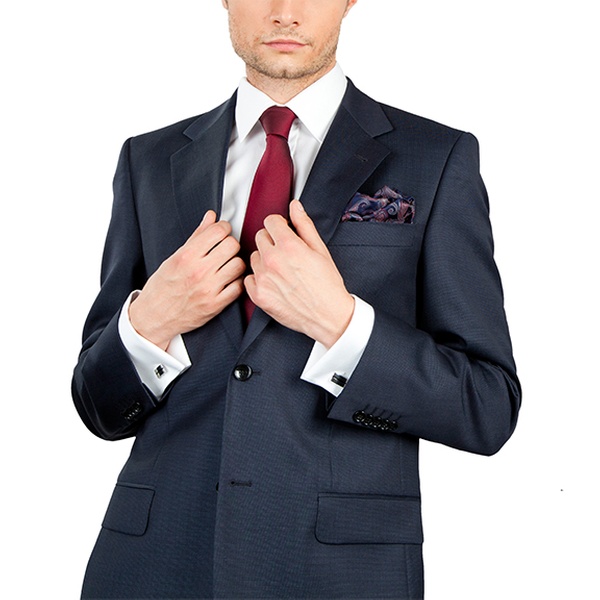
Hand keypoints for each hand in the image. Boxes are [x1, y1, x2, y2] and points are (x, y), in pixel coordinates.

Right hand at [129, 211, 245, 349]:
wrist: (155, 316)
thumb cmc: (163, 286)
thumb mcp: (175, 257)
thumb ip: (197, 236)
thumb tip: (211, 217)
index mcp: (187, 256)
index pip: (218, 232)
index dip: (224, 228)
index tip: (222, 232)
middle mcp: (199, 271)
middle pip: (232, 246)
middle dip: (230, 244)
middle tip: (225, 249)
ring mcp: (209, 289)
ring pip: (238, 265)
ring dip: (235, 263)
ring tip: (227, 265)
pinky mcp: (216, 305)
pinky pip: (238, 287)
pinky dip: (236, 281)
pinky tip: (228, 280)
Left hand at [245, 200, 354, 347]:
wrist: (328, 316)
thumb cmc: (328, 285)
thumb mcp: (320, 250)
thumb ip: (304, 225)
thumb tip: (295, 206)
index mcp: (289, 246)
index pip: (270, 221)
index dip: (279, 225)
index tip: (284, 232)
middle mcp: (273, 260)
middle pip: (260, 237)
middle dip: (271, 240)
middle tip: (285, 253)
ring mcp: (263, 278)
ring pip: (254, 257)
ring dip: (264, 259)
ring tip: (281, 270)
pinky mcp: (258, 295)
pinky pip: (249, 278)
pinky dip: (258, 279)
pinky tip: (273, 283)